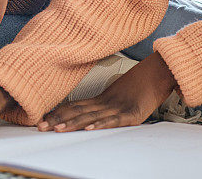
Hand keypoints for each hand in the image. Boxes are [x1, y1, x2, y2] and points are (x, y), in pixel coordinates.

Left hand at [38, 52, 176, 132]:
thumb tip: (90, 111)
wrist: (161, 72)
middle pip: (78, 112)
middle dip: (58, 120)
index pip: (75, 107)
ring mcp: (118, 108)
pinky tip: (89, 128)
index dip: (58, 113)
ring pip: (91, 117)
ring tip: (58, 129)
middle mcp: (107, 103)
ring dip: (73, 124)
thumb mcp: (120, 95)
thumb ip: (106, 103)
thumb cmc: (143, 83)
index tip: (42, 119)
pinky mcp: (132, 114)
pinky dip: (100, 124)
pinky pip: (113, 121)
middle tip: (40, 127)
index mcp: (103, 99)